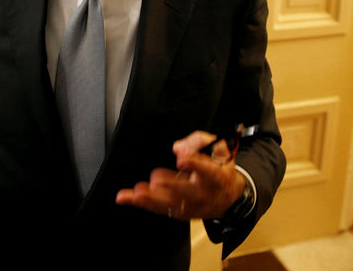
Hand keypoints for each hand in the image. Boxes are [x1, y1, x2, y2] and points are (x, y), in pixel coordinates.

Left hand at [115, 131, 244, 219]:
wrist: (227, 198)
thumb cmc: (219, 169)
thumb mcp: (218, 150)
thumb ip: (199, 142)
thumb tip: (179, 147)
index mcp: (215, 176)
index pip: (207, 170)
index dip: (194, 163)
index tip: (181, 157)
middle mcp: (202, 194)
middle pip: (186, 192)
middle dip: (171, 185)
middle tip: (156, 178)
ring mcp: (189, 206)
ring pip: (169, 203)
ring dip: (151, 198)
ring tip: (137, 193)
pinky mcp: (176, 211)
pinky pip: (156, 208)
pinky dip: (140, 203)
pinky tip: (124, 198)